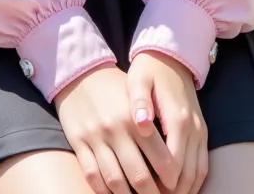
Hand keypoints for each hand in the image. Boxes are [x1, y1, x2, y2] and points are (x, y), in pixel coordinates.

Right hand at [53, 61, 181, 193]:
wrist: (81, 72)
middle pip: (138, 175)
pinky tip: (113, 193)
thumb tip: (175, 152)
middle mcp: (116, 129)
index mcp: (135, 117)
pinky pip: (92, 175)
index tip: (175, 186)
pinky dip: (103, 190)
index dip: (171, 177)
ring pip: (114, 180)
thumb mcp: (138, 96)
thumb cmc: (116, 87)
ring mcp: (95, 138)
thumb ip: (154, 120)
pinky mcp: (78, 142)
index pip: (160, 157)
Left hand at [127, 51, 207, 193]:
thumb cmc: (150, 69)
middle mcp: (194, 128)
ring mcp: (201, 131)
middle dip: (173, 191)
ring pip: (199, 172)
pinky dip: (193, 180)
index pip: (173, 164)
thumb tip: (140, 123)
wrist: (173, 55)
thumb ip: (139, 102)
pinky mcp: (202, 132)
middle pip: (188, 174)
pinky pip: (202, 164)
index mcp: (178, 118)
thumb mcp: (138, 79)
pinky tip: (177, 187)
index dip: (161, 183)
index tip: (145, 191)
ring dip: (184, 189)